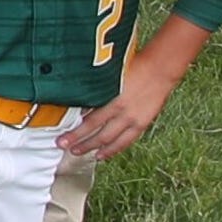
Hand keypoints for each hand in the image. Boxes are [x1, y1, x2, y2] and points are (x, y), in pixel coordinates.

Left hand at [59, 60, 180, 160]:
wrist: (159, 70)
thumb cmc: (134, 67)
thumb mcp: (110, 77)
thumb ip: (96, 91)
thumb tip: (80, 103)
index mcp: (113, 101)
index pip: (90, 122)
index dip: (75, 133)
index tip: (62, 139)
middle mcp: (123, 113)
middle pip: (98, 134)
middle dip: (80, 143)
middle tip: (65, 147)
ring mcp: (134, 120)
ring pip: (111, 140)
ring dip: (94, 148)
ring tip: (79, 152)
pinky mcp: (143, 123)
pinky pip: (126, 141)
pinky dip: (114, 149)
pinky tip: (103, 154)